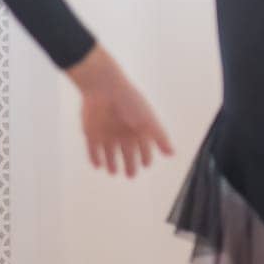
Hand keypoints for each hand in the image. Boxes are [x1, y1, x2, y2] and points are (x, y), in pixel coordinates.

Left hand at [67, 47, 173, 176]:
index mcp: (137, 128)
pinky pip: (93, 148)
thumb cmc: (131, 102)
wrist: (104, 88)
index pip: (144, 146)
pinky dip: (95, 157)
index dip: (146, 156)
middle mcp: (123, 132)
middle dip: (130, 163)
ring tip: (114, 172)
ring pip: (109, 152)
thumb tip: (172, 153)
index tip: (146, 165)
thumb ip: (160, 138)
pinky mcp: (92, 132)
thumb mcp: (149, 121)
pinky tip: (98, 165)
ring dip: (111, 163)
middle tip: (131, 175)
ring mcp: (106, 132)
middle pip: (127, 151)